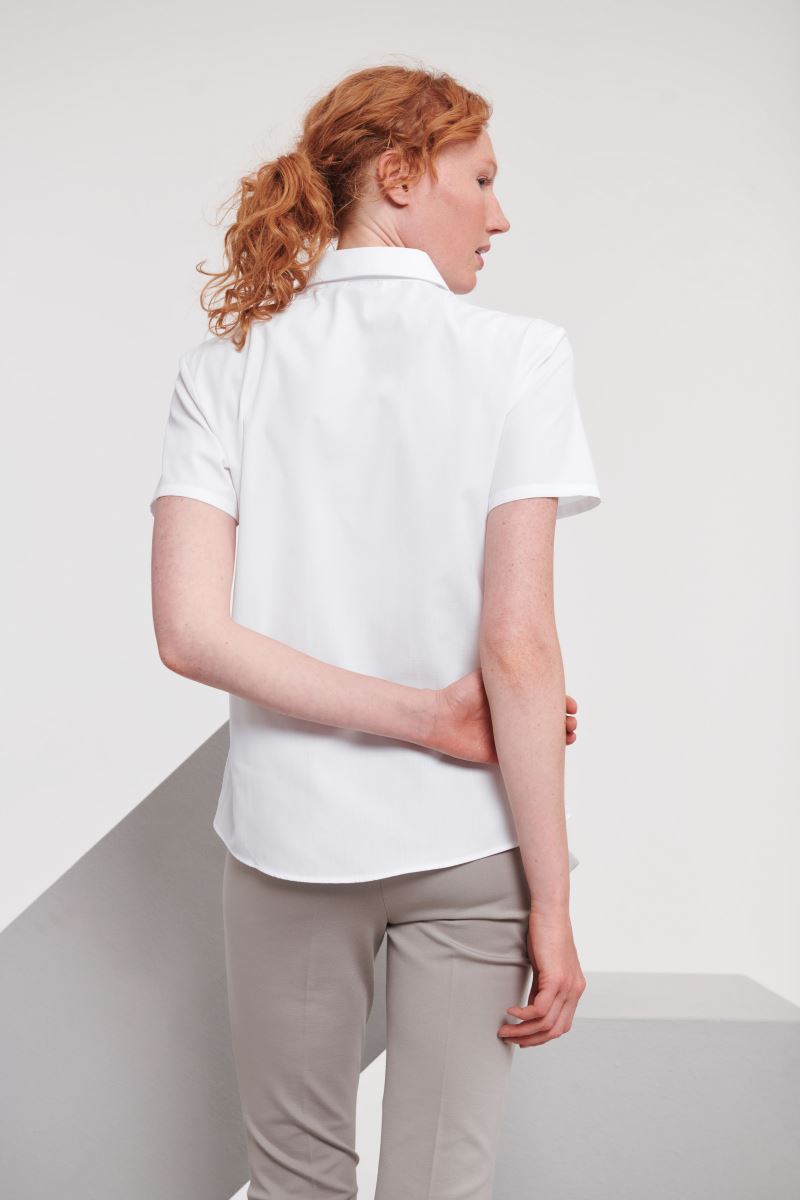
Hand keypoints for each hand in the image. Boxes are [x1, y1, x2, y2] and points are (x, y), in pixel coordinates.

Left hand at [426, 670, 577, 762]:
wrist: (439, 717)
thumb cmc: (461, 694)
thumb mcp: (487, 677)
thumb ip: (507, 672)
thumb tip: (531, 657)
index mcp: (512, 701)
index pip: (541, 703)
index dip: (558, 704)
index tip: (571, 704)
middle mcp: (512, 720)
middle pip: (544, 722)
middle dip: (563, 722)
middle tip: (571, 721)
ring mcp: (507, 738)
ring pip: (538, 741)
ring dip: (557, 739)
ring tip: (569, 735)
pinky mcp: (499, 755)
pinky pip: (523, 759)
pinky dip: (539, 758)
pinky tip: (553, 752)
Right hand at [496, 908, 585, 1046]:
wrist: (550, 911)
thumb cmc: (546, 934)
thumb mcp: (545, 967)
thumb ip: (542, 989)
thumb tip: (531, 1009)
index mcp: (574, 990)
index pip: (561, 1025)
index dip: (541, 1037)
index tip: (522, 1039)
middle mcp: (575, 991)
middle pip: (555, 1030)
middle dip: (530, 1040)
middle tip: (509, 1038)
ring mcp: (567, 986)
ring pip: (546, 1023)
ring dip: (523, 1031)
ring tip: (505, 1029)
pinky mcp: (556, 978)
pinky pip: (540, 1009)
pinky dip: (523, 1016)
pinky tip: (511, 1012)